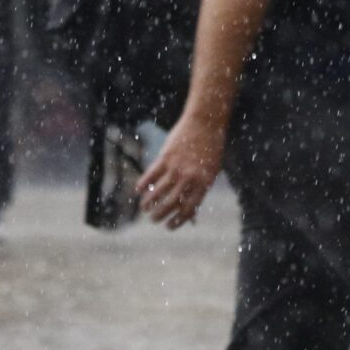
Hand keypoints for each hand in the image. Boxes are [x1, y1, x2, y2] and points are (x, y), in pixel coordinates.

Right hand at [138, 115, 226, 229]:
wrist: (205, 123)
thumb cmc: (210, 149)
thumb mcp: (210, 172)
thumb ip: (200, 190)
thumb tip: (191, 213)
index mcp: (203, 184)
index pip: (188, 210)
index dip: (178, 221)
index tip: (169, 226)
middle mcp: (189, 178)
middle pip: (171, 203)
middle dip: (160, 215)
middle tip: (153, 220)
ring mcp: (176, 167)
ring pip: (158, 191)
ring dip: (149, 203)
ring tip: (144, 208)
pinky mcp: (165, 157)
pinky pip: (151, 174)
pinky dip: (143, 184)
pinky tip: (138, 190)